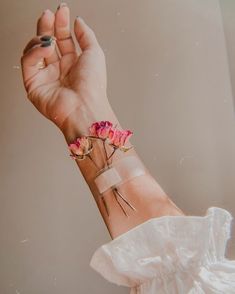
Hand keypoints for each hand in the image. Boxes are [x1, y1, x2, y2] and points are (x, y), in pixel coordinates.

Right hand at [21, 4, 109, 132]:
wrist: (85, 107)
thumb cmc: (93, 86)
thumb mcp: (95, 53)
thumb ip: (86, 35)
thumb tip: (78, 21)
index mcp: (74, 64)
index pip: (63, 40)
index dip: (61, 24)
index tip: (62, 10)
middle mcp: (59, 70)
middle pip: (48, 42)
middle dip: (47, 26)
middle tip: (49, 15)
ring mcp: (46, 77)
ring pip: (35, 50)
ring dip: (41, 38)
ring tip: (50, 37)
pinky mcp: (33, 84)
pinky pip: (28, 62)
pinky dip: (35, 51)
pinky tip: (46, 47)